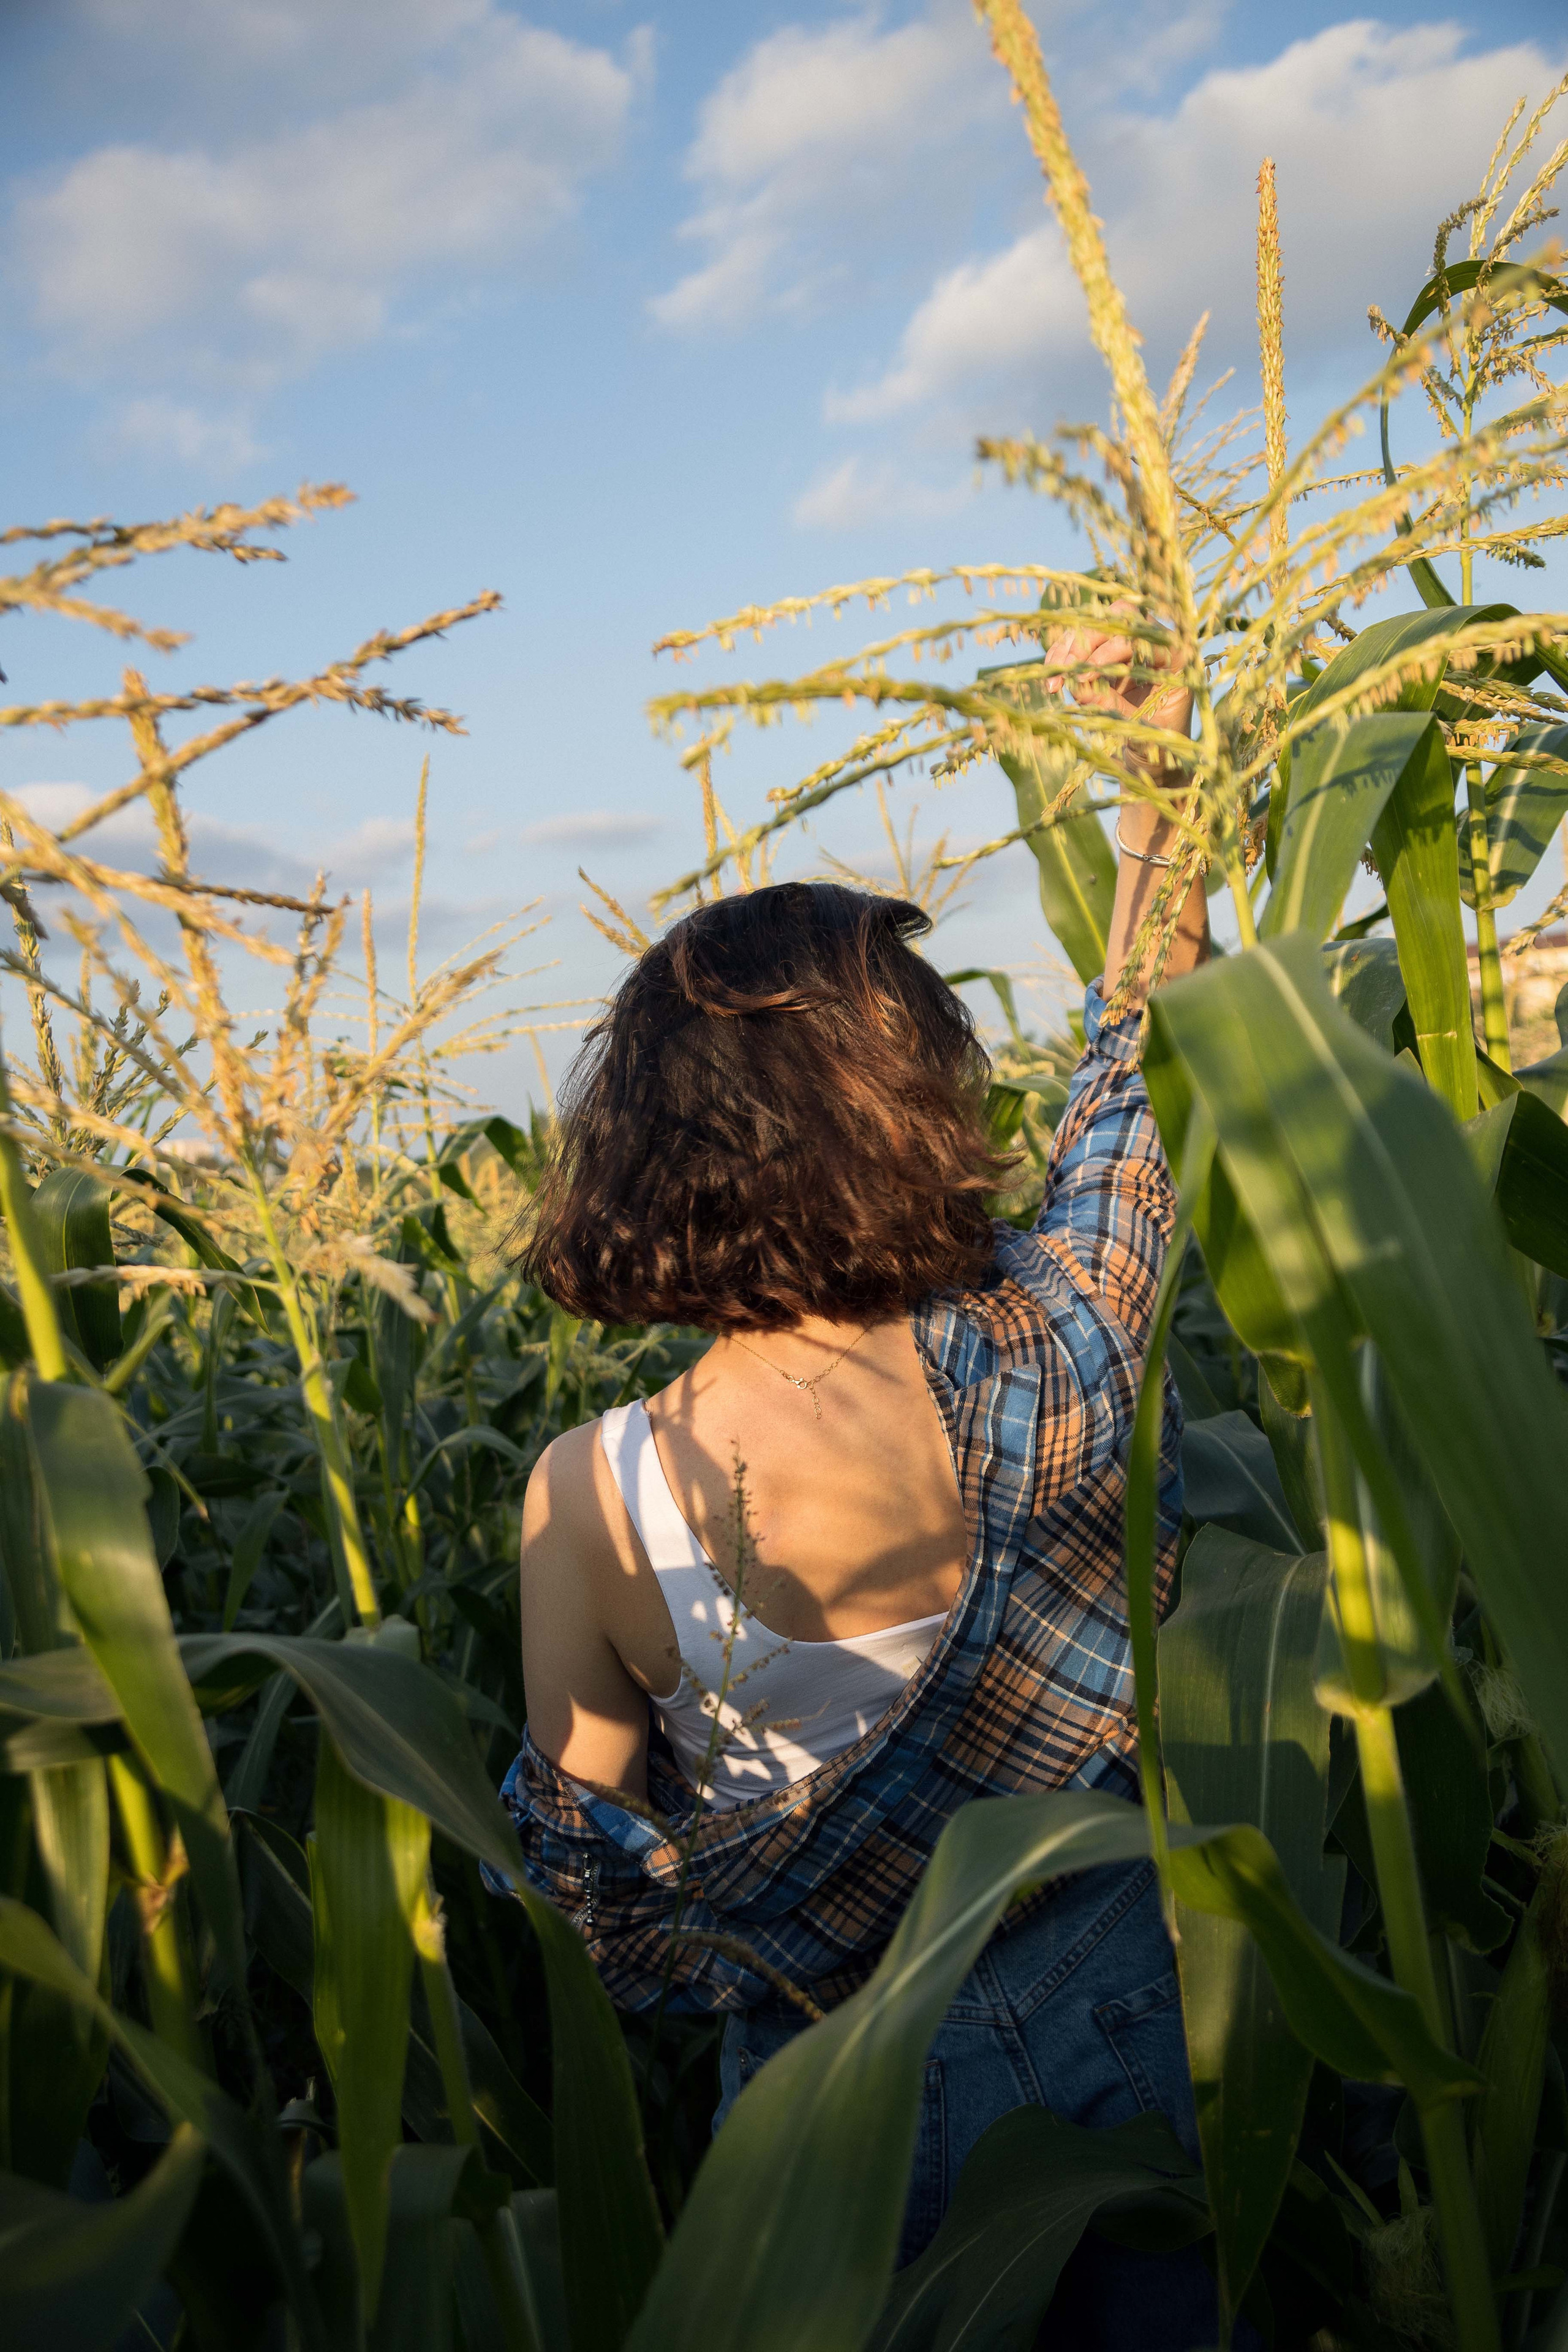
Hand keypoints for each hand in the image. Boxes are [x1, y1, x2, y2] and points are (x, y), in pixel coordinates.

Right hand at [1048, 602, 1192, 755]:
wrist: (1154, 760)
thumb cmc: (1158, 750)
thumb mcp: (1138, 733)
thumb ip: (1113, 708)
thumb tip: (1078, 686)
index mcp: (1178, 659)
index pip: (1142, 637)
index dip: (1110, 651)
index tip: (1085, 675)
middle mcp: (1156, 645)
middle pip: (1118, 620)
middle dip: (1086, 643)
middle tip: (1065, 671)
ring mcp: (1131, 647)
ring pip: (1096, 626)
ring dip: (1068, 649)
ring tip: (1053, 682)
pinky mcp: (1109, 655)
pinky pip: (1082, 643)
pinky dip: (1063, 656)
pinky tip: (1052, 676)